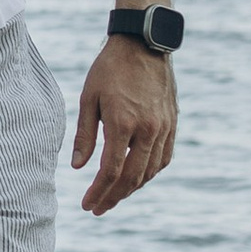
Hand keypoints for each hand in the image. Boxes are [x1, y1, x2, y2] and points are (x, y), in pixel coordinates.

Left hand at [72, 36, 177, 214]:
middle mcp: (147, 129)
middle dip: (113, 197)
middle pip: (132, 178)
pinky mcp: (172, 123)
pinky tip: (137, 178)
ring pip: (150, 171)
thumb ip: (84, 135)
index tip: (87, 205)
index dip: (98, 192)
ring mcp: (164, 127)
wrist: (143, 43)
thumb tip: (78, 167)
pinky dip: (150, 173)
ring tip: (114, 196)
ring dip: (132, 189)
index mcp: (123, 123)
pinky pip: (164, 158)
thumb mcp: (88, 98)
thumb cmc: (110, 68)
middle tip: (98, 209)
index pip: (111, 171)